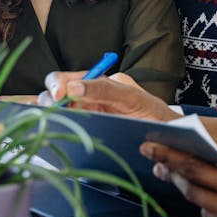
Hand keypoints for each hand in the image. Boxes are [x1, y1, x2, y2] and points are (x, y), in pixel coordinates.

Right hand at [37, 71, 179, 121]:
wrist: (169, 137)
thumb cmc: (154, 114)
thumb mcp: (132, 98)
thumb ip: (104, 90)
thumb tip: (73, 88)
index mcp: (98, 83)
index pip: (64, 79)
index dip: (55, 86)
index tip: (58, 95)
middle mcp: (87, 99)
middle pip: (53, 97)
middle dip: (47, 102)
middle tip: (54, 112)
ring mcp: (86, 117)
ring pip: (56, 115)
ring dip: (50, 118)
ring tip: (53, 123)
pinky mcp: (87, 134)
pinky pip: (65, 132)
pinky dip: (56, 132)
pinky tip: (53, 134)